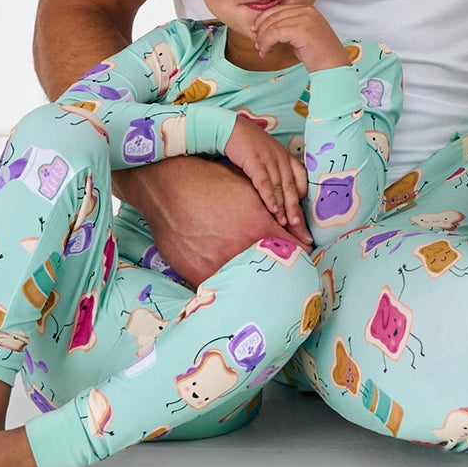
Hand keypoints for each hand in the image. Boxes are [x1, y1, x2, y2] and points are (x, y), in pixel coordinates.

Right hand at [112, 158, 303, 286]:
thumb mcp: (249, 190)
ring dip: (253, 272)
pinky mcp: (196, 273)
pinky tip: (229, 271)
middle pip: (274, 266)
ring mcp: (217, 264)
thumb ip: (277, 212)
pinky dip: (228, 279)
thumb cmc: (209, 182)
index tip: (301, 249)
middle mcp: (240, 248)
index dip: (301, 248)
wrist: (165, 187)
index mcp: (258, 226)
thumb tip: (301, 232)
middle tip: (277, 256)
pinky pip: (221, 284)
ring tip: (252, 263)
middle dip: (280, 262)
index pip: (297, 248)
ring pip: (247, 278)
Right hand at [225, 115, 310, 240]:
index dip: (301, 196)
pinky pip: (264, 182)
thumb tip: (278, 192)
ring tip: (286, 223)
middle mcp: (281, 158)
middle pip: (292, 186)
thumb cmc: (248, 144)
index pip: (301, 178)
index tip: (302, 212)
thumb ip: (275, 170)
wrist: (231, 129)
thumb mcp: (267, 155)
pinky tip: (272, 209)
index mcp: (286, 156)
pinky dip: (269, 197)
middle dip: (295, 208)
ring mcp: (269, 160)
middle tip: (299, 226)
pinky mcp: (255, 162)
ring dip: (283, 206)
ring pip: (279, 187)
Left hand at [249, 3, 347, 71]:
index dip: (263, 19)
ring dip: (262, 40)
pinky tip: (266, 53)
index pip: (278, 8)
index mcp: (307, 8)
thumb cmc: (318, 53)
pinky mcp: (300, 30)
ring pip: (271, 26)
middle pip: (273, 16)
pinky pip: (274, 34)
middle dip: (261, 31)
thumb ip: (288, 26)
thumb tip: (266, 26)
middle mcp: (306, 10)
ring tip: (262, 50)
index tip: (256, 30)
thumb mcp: (302, 34)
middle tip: (258, 44)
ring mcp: (304, 19)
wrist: (333, 65)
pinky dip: (266, 44)